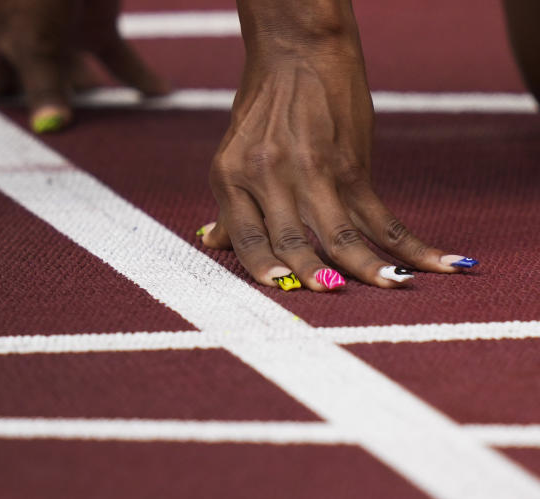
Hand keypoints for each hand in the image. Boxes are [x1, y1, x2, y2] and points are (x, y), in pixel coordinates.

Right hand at [0, 0, 169, 132]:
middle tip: (81, 151)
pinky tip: (160, 95)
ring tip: (116, 135)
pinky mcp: (95, 18)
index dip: (10, 118)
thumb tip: (49, 130)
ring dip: (98, 101)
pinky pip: (115, 56)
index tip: (34, 146)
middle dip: (57, 113)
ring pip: (77, 76)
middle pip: (36, 88)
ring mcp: (58, 27)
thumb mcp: (36, 37)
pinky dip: (137, 76)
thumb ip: (44, 85)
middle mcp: (20, 35)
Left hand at [202, 4, 475, 289]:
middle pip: (290, 239)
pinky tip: (435, 265)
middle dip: (312, 273)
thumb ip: (230, 204)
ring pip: (340, 232)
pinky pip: (381, 215)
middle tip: (328, 295)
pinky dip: (409, 244)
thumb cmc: (261, 108)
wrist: (297, 54)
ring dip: (367, 265)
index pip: (245, 236)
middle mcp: (270, 177)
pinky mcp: (352, 166)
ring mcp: (313, 172)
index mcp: (233, 178)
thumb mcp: (231, 154)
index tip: (279, 286)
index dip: (261, 265)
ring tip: (391, 288)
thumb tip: (213, 242)